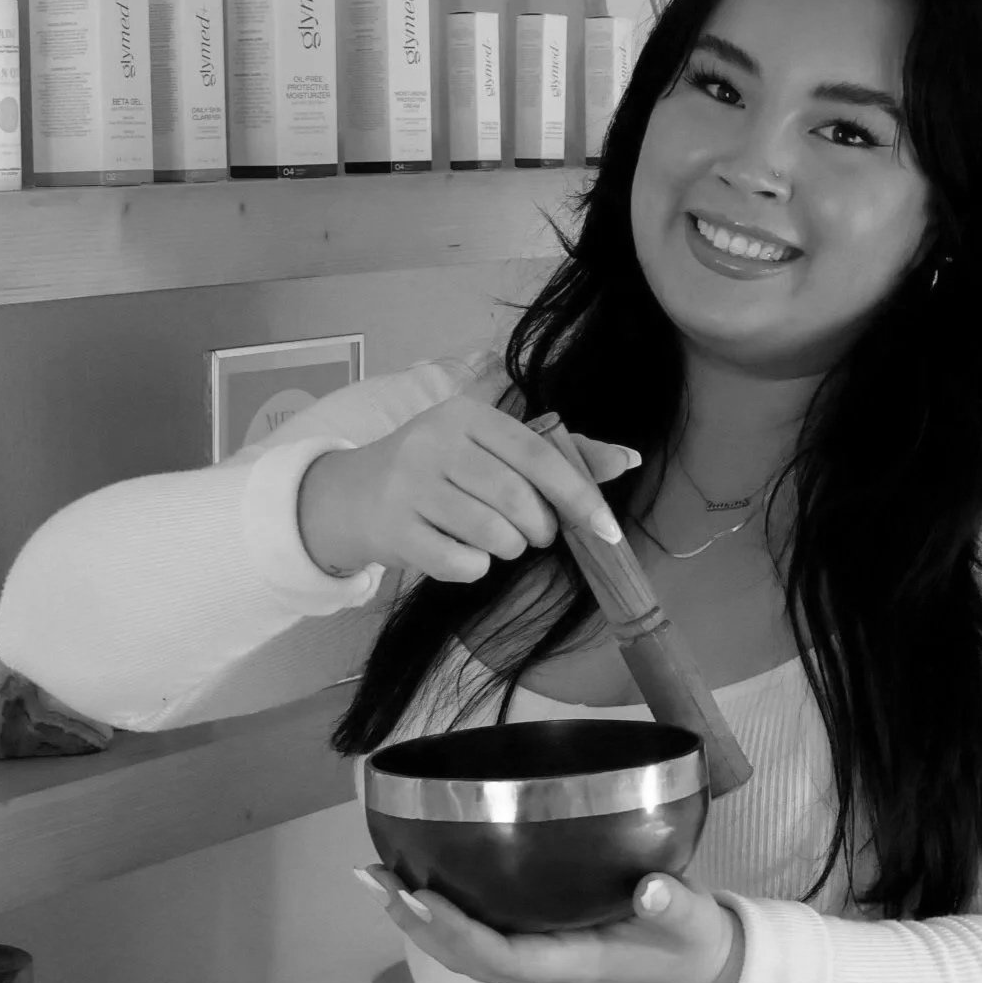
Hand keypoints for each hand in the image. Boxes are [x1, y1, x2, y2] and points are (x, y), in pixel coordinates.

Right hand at [298, 396, 640, 583]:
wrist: (351, 495)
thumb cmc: (437, 470)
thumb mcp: (491, 449)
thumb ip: (559, 453)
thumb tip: (630, 459)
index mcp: (467, 415)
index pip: (537, 454)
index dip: (579, 494)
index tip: (605, 528)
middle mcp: (434, 443)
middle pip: (517, 499)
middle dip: (540, 528)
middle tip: (535, 534)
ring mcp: (409, 486)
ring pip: (492, 534)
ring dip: (509, 548)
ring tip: (499, 541)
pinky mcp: (393, 529)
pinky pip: (460, 563)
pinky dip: (474, 567)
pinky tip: (463, 553)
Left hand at [354, 865, 745, 982]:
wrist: (699, 964)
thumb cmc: (691, 940)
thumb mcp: (690, 921)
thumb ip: (672, 906)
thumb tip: (652, 890)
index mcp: (573, 966)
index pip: (502, 958)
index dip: (458, 933)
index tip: (421, 896)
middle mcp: (543, 968)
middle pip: (465, 958)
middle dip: (418, 923)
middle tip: (375, 879)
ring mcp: (537, 959)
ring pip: (464, 950)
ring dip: (418, 918)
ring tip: (377, 879)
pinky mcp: (537, 942)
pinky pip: (478, 936)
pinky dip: (441, 914)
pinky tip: (419, 883)